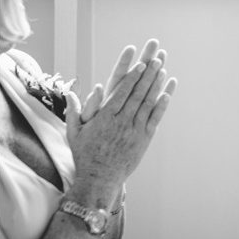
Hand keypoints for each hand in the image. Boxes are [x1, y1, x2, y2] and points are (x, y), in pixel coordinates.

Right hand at [66, 39, 174, 193]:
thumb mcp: (74, 132)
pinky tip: (167, 94)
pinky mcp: (143, 140)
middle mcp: (122, 122)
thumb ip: (73, 111)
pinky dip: (161, 106)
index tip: (140, 64)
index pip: (122, 92)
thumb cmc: (85, 155)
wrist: (99, 180)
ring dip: (156, 86)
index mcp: (105, 118)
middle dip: (148, 75)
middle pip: (137, 94)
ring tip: (163, 70)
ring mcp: (134, 131)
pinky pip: (154, 119)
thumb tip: (70, 93)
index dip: (132, 77)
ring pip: (147, 104)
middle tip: (156, 59)